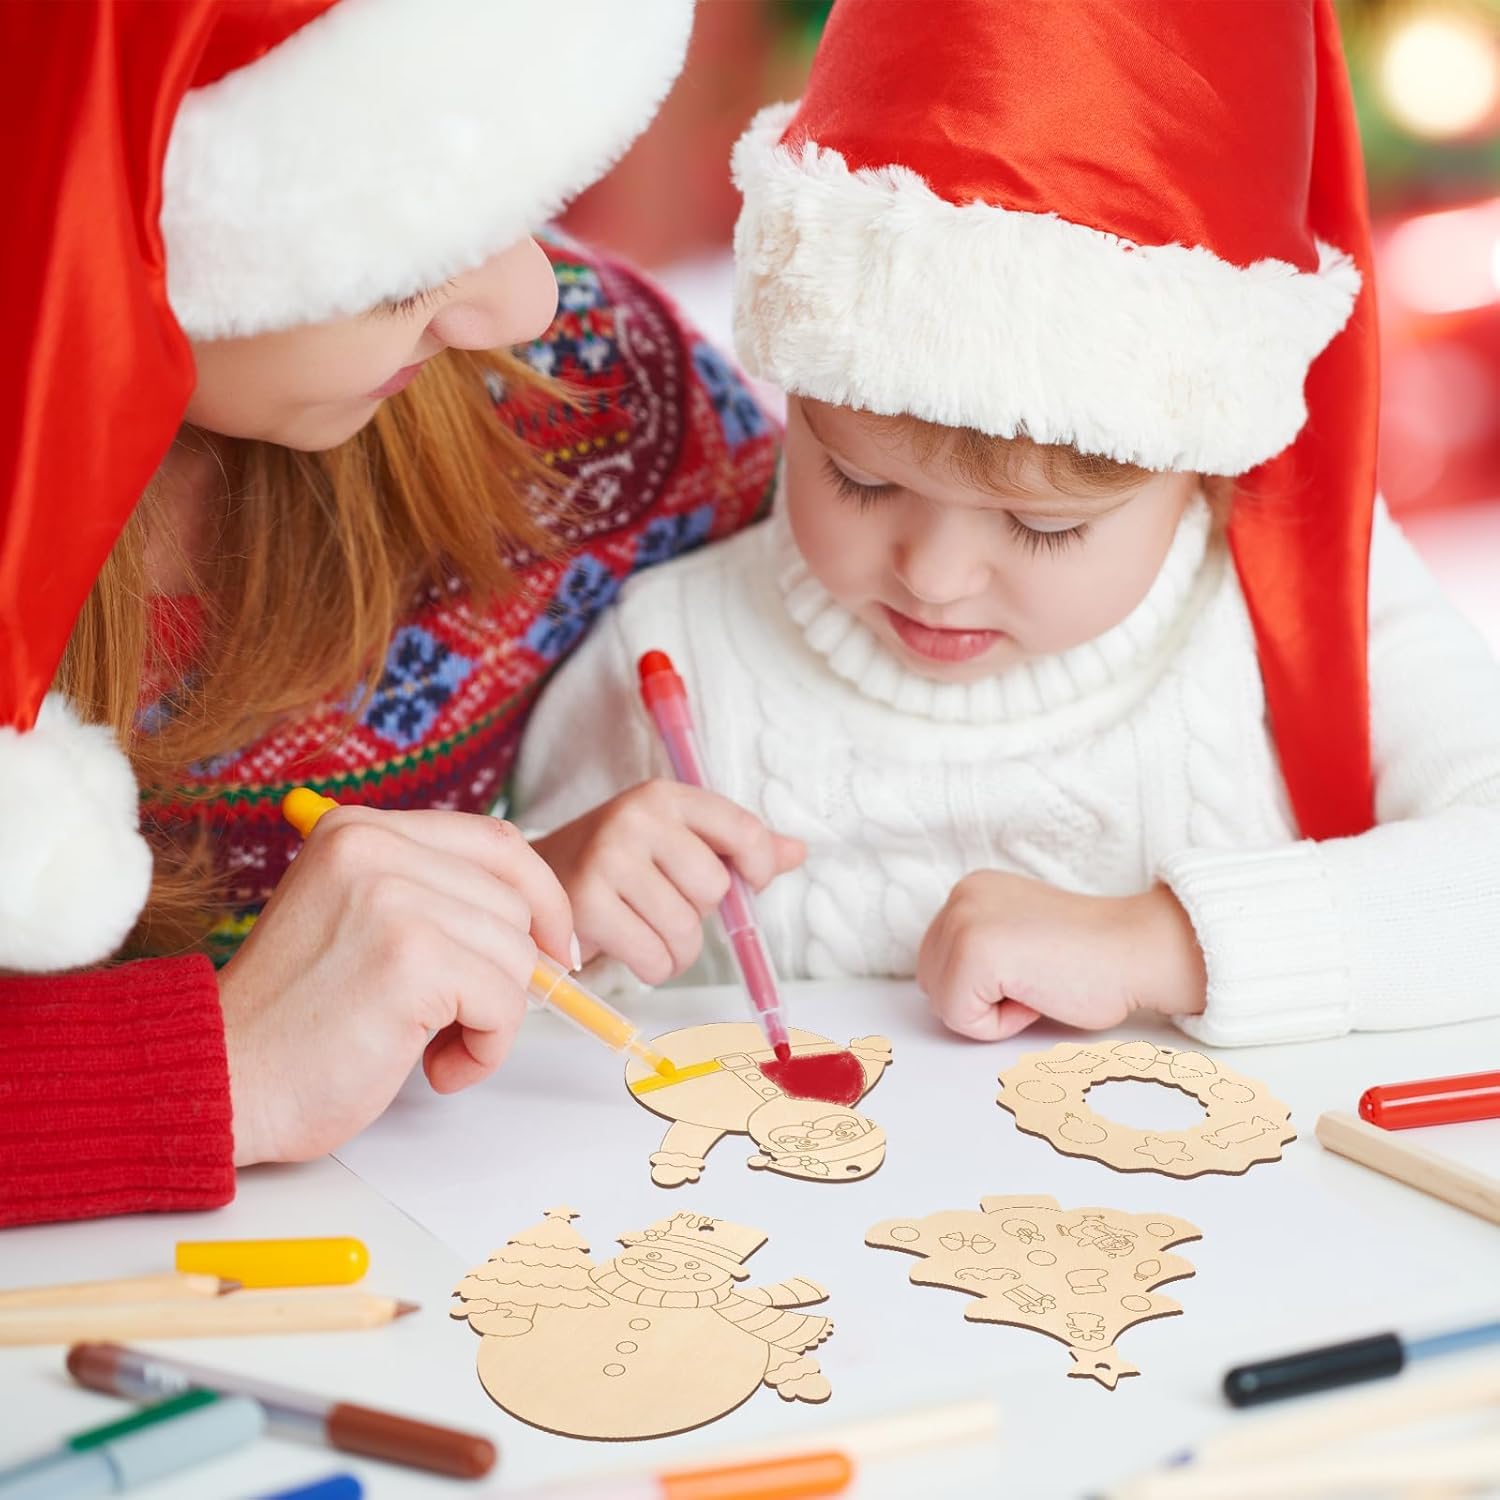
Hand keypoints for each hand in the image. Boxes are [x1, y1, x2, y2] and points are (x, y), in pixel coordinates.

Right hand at [218, 807, 573, 1164]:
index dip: (540, 896)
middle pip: (513, 901)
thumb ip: (431, 899)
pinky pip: (504, 1001)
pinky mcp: (411, 958)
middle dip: (509, 973)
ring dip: (493, 1018)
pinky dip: (486, 1047)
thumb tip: (538, 924)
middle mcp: (375, 848)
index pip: (495, 841)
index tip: (551, 947)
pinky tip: (435, 1068)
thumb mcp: (358, 921)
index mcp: (360, 830)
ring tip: (435, 1049)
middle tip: (463, 1022)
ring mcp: (393, 898)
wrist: (220, 1081)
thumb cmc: (294, 1021)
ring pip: (515, 954)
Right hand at [533, 780, 804, 984]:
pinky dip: (652, 967)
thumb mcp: (675, 842)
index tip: (750, 883)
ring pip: (685, 930)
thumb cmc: (619, 865)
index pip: (743, 830)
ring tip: (647, 932)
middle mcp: (637, 817)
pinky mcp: (587, 901)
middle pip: (714, 889)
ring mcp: (609, 856)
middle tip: (666, 908)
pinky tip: (629, 949)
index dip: (759, 866)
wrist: (536, 881)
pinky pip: (654, 957)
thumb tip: (798, 851)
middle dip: (699, 915)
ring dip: (675, 950)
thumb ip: (736, 847)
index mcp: (666, 796)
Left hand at [917, 871, 1205, 1041]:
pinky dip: (1000, 1025)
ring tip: (1036, 985)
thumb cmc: (1091, 957)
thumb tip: (947, 984)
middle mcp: (960, 896)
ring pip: (943, 1002)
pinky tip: (1038, 995)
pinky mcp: (974, 953)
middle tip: (1035, 980)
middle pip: (931, 981)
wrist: (1137, 951)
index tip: (1031, 969)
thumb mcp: (1018, 936)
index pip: (938, 961)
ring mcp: (964, 920)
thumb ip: (981, 947)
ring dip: (989, 1012)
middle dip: (978, 999)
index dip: (984, 987)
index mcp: (971, 891)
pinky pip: (962, 1018)